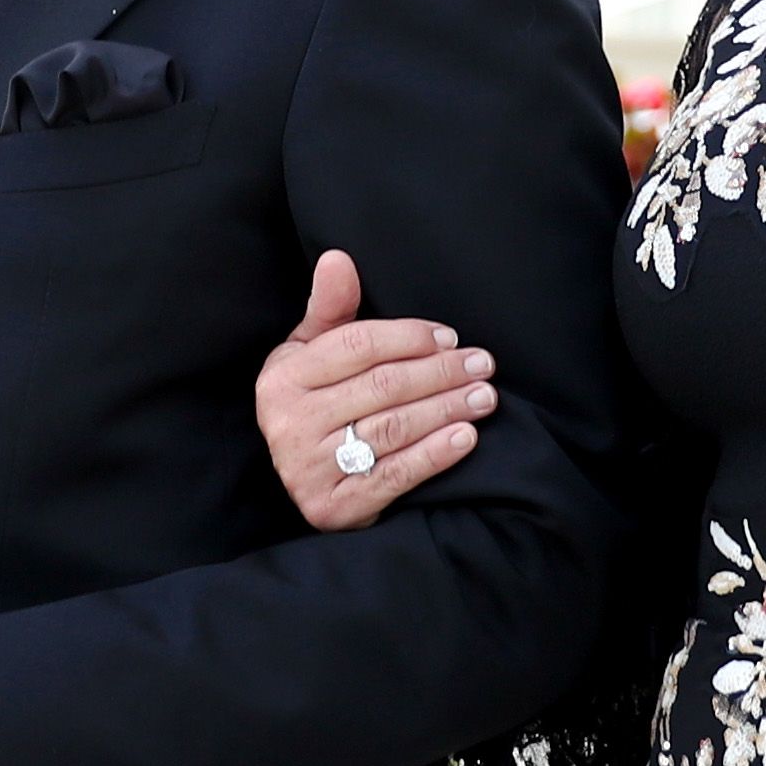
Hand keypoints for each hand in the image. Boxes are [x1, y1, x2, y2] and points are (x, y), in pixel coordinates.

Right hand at [255, 250, 493, 531]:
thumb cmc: (315, 402)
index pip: (357, 347)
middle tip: (482, 364)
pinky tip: (466, 437)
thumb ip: (331, 308)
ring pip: (393, 428)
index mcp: (282, 378)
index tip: (450, 337)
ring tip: (484, 397)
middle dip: (440, 372)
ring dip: (447, 409)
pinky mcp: (334, 507)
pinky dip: (435, 455)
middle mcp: (290, 423)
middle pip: (381, 387)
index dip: (409, 338)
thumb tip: (338, 258)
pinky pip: (395, 475)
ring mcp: (309, 468)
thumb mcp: (311, 353)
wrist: (305, 482)